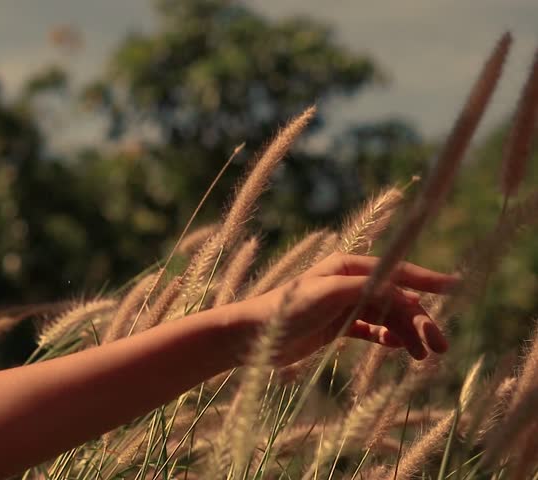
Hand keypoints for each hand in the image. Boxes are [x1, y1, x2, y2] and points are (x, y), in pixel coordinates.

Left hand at [228, 253, 457, 365]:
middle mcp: (348, 283)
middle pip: (396, 299)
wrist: (252, 335)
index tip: (456, 286)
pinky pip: (372, 331)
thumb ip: (366, 290)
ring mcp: (343, 305)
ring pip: (387, 317)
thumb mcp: (327, 294)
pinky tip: (399, 349)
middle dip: (420, 319)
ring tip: (422, 356)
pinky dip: (387, 338)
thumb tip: (403, 293)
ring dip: (408, 333)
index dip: (426, 280)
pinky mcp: (336, 327)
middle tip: (439, 346)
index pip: (395, 271)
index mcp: (347, 267)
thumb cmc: (285, 308)